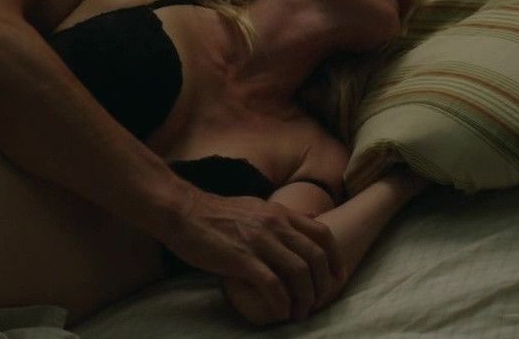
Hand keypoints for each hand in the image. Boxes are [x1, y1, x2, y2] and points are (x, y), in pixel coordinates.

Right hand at [163, 191, 343, 324]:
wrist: (182, 212)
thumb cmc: (216, 212)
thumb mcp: (256, 206)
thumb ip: (284, 215)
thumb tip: (311, 217)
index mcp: (280, 213)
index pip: (323, 235)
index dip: (335, 260)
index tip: (335, 278)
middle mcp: (275, 225)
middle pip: (316, 258)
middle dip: (323, 285)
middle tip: (318, 302)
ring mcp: (259, 242)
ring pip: (299, 273)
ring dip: (305, 298)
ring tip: (299, 313)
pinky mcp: (242, 259)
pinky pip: (273, 286)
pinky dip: (282, 303)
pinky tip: (281, 312)